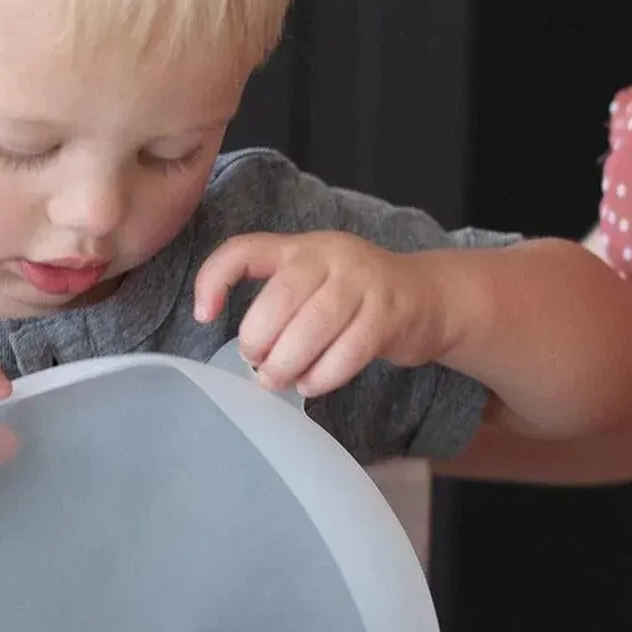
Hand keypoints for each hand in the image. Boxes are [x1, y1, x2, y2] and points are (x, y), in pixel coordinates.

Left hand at [193, 233, 449, 398]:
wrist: (427, 298)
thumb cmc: (356, 297)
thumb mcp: (314, 281)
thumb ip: (279, 301)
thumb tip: (247, 353)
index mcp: (300, 247)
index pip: (245, 250)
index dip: (215, 279)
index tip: (204, 315)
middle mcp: (330, 255)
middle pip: (281, 296)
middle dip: (259, 339)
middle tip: (257, 363)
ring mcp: (363, 282)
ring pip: (314, 326)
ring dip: (288, 363)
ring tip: (279, 380)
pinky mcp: (389, 313)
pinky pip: (348, 350)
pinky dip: (322, 375)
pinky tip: (310, 384)